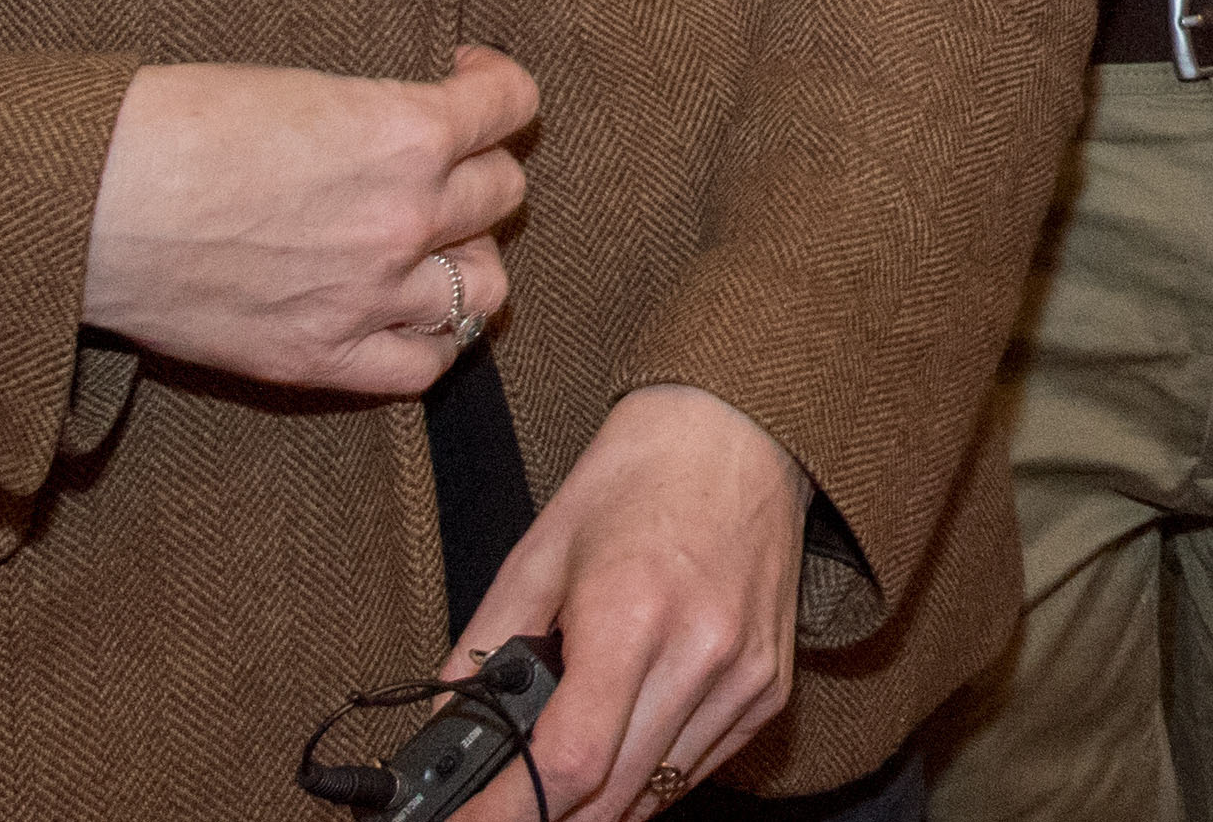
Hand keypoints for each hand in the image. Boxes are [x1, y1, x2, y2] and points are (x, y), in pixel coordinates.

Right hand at [81, 46, 535, 393]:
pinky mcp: (321, 358)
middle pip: (502, 193)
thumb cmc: (173, 124)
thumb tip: (418, 128)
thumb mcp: (299, 85)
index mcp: (404, 131)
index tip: (466, 81)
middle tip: (437, 165)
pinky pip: (424, 365)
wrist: (86, 203)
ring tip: (430, 242)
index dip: (494, 88)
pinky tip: (408, 311)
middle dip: (475, 171)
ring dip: (464, 256)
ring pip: (485, 283)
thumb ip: (376, 115)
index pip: (512, 105)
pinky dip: (430, 338)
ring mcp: (369, 296)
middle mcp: (404, 217)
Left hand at [450, 384, 806, 814]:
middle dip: (540, 819)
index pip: (568, 761)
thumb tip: (442, 730)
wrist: (739, 430)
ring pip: (653, 797)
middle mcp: (700, 653)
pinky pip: (696, 770)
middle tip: (495, 813)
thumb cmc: (635, 480)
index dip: (505, 815)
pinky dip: (645, 780)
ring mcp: (744, 677)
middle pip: (610, 799)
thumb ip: (482, 648)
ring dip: (593, 809)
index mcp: (631, 613)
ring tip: (548, 784)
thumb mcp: (537, 554)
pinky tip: (616, 752)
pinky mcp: (770, 688)